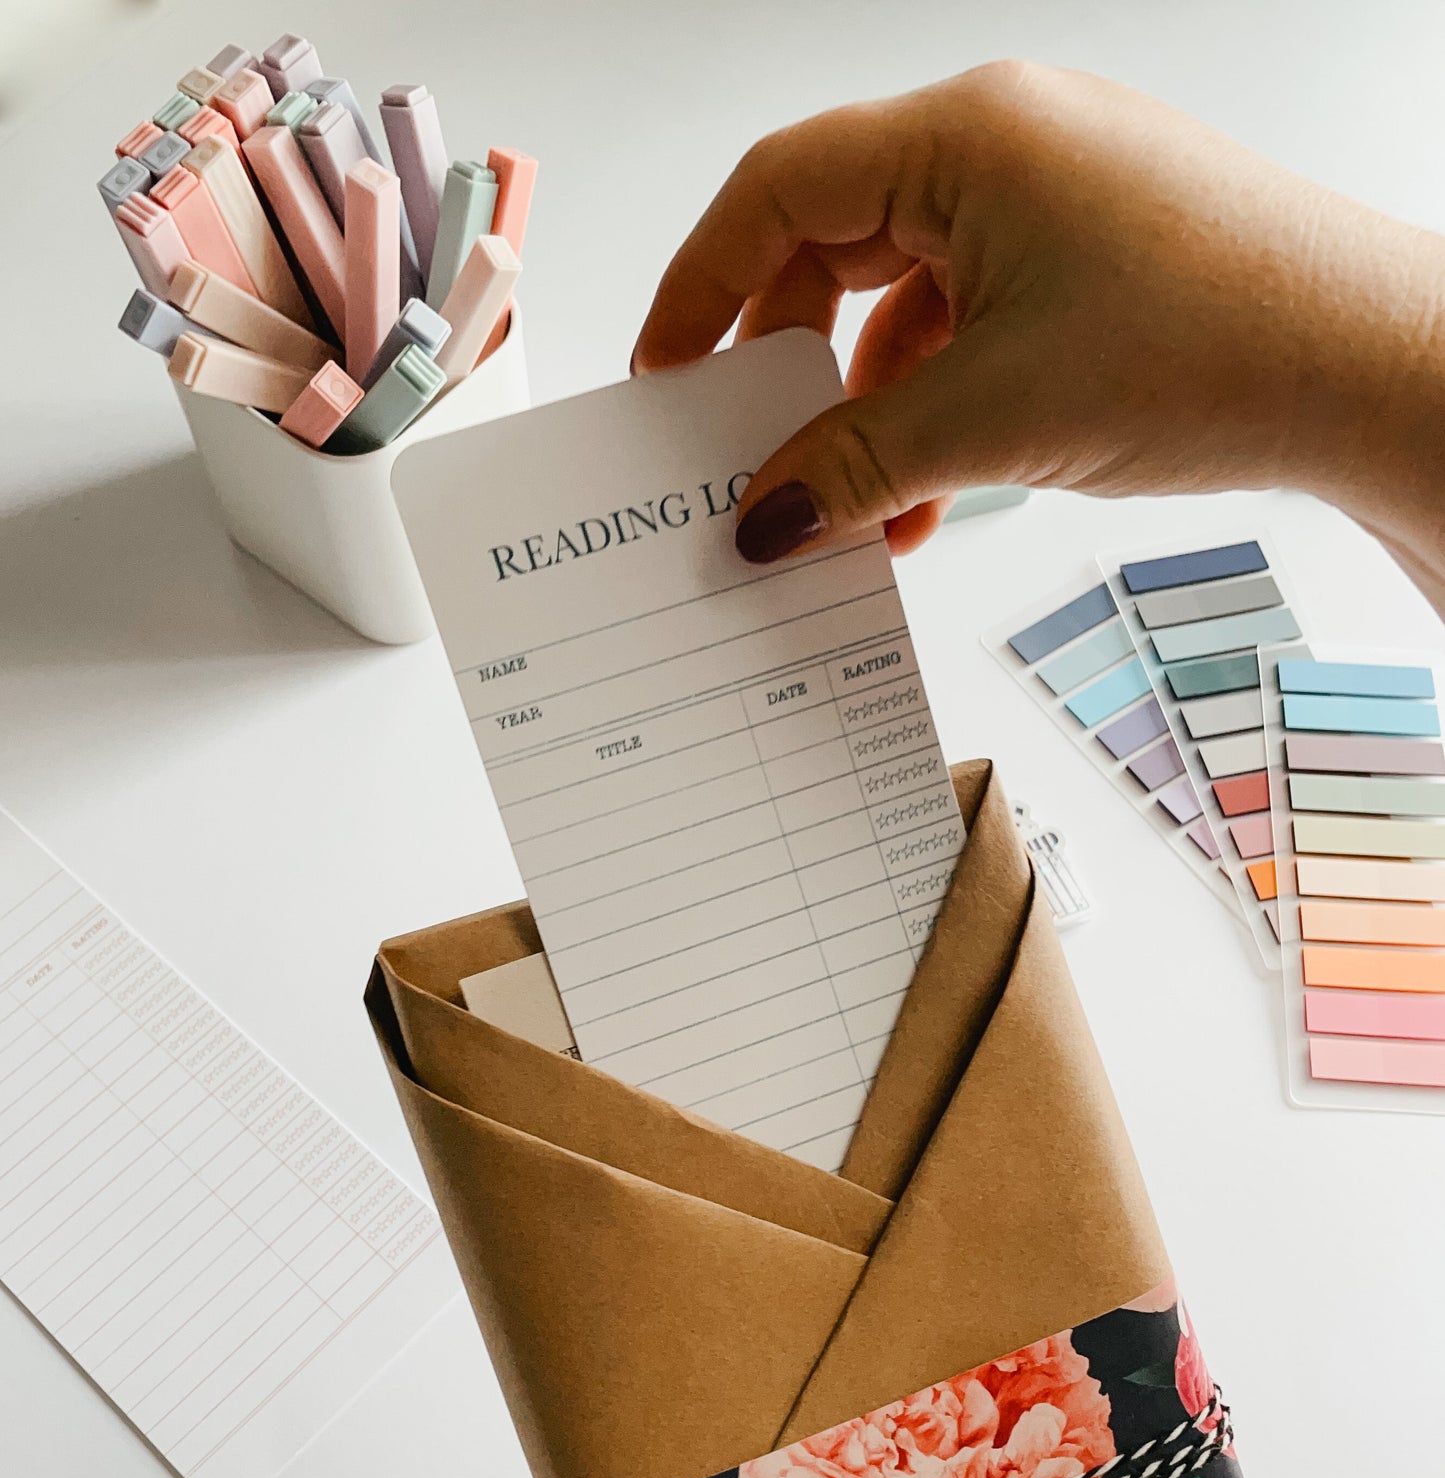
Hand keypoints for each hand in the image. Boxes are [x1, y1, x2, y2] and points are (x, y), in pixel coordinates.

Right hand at [632, 63, 1444, 601]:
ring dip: (865, 413)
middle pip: (832, 243)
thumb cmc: (1217, 345)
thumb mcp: (994, 418)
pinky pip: (969, 326)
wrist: (1375, 370)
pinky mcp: (1088, 258)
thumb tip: (759, 520)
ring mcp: (1050, 200)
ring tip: (853, 516)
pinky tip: (923, 501)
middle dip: (785, 368)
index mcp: (964, 135)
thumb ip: (852, 465)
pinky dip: (934, 411)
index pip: (777, 191)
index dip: (701, 290)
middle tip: (747, 460)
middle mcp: (1002, 145)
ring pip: (902, 300)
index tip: (664, 385)